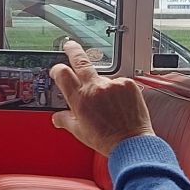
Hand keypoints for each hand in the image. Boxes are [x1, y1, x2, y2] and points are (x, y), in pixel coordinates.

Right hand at [50, 41, 153, 156]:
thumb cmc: (107, 140)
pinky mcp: (128, 84)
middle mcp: (95, 88)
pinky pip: (121, 83)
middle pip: (81, 61)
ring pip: (104, 79)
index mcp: (79, 99)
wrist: (132, 143)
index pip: (62, 73)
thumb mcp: (79, 132)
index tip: (59, 69)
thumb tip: (57, 117)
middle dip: (73, 50)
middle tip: (70, 46)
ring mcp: (113, 85)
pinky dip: (120, 92)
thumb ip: (65, 120)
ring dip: (105, 88)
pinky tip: (123, 106)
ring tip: (112, 107)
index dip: (58, 69)